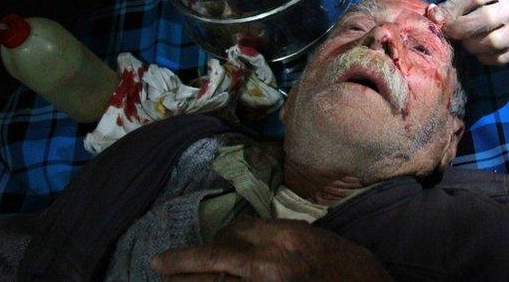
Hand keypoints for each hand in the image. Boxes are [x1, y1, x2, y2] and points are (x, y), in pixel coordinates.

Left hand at [150, 217, 390, 280]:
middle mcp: (270, 263)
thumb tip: (248, 241)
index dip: (214, 240)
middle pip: (214, 259)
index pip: (235, 232)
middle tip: (159, 265)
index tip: (202, 245)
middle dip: (183, 263)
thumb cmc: (349, 267)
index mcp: (285, 237)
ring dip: (188, 281)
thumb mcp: (315, 240)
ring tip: (168, 278)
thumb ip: (281, 239)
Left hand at [430, 0, 508, 64]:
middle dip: (459, 28)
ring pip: (490, 43)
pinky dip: (483, 56)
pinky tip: (480, 49)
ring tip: (466, 39)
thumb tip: (435, 13)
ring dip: (470, 44)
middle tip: (450, 30)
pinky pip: (499, 58)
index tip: (439, 15)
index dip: (453, 7)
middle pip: (483, 20)